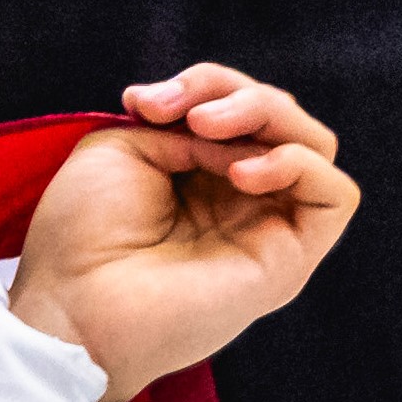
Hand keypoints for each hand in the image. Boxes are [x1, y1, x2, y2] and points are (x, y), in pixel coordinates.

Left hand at [10, 68, 356, 401]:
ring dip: (266, 114)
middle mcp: (238, 206)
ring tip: (206, 127)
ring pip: (313, 144)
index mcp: (200, 181)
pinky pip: (334, 196)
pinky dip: (297, 164)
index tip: (145, 102)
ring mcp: (266, 233)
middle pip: (280, 119)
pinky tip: (242, 171)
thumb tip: (211, 110)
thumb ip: (179, 117)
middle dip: (236, 93)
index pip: (240, 109)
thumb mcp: (122, 148)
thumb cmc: (77, 243)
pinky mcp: (288, 263)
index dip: (206, 86)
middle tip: (186, 113)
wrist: (67, 314)